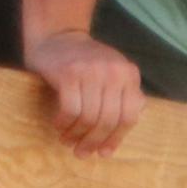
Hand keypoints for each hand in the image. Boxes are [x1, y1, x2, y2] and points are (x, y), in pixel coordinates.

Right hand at [26, 29, 145, 153]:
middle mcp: (114, 71)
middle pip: (108, 120)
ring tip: (68, 141)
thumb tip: (124, 132)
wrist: (57, 35)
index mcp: (129, 74)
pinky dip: (64, 123)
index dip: (116, 138)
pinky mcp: (68, 73)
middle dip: (94, 141)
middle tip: (82, 152)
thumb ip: (124, 98)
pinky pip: (70, 109)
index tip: (104, 153)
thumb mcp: (113, 75)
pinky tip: (59, 126)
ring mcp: (91, 71)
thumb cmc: (86, 63)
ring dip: (76, 135)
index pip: (129, 116)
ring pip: (89, 118)